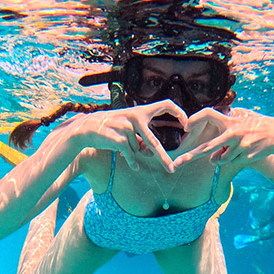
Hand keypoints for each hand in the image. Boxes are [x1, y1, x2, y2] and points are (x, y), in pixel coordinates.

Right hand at [72, 101, 187, 171]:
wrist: (86, 128)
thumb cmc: (110, 128)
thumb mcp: (127, 127)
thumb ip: (140, 136)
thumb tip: (150, 151)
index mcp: (141, 111)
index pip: (166, 104)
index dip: (179, 112)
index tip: (187, 124)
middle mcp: (136, 117)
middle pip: (154, 142)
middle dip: (163, 158)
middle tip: (171, 168)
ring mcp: (127, 127)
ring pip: (138, 150)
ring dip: (132, 153)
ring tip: (123, 149)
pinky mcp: (119, 139)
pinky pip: (130, 155)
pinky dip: (131, 161)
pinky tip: (131, 164)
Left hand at [173, 108, 273, 168]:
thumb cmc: (257, 127)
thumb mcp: (241, 121)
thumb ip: (224, 132)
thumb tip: (212, 152)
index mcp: (230, 121)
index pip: (209, 114)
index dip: (196, 118)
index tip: (186, 127)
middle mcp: (233, 132)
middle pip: (207, 147)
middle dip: (191, 156)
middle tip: (177, 163)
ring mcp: (240, 145)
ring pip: (221, 159)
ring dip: (224, 157)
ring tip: (237, 148)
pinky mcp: (247, 155)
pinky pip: (233, 161)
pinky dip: (236, 159)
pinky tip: (247, 151)